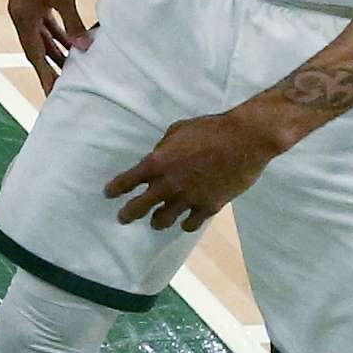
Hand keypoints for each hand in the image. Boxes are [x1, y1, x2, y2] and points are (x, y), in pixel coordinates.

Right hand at [6, 0, 90, 85]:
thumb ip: (72, 23)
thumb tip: (83, 47)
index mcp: (22, 17)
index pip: (34, 54)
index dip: (45, 74)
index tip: (54, 92)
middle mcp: (20, 13)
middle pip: (36, 47)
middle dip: (50, 65)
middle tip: (64, 84)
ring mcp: (26, 4)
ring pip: (41, 34)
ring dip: (54, 48)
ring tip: (70, 64)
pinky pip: (44, 21)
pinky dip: (55, 31)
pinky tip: (69, 38)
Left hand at [105, 104, 284, 230]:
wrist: (244, 140)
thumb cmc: (210, 129)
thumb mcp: (177, 131)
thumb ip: (163, 149)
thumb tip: (158, 159)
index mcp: (157, 163)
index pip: (127, 181)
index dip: (115, 189)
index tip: (109, 194)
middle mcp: (168, 184)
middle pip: (139, 207)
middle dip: (127, 214)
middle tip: (123, 218)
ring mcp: (188, 198)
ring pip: (163, 221)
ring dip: (157, 221)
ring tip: (156, 222)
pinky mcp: (209, 207)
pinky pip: (190, 224)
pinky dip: (185, 223)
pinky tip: (185, 221)